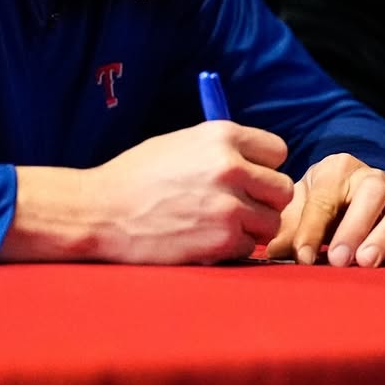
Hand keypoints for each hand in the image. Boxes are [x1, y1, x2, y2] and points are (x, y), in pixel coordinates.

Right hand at [85, 120, 293, 263]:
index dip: (263, 167)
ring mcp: (229, 205)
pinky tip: (205, 240)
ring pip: (271, 221)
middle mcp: (231, 167)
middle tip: (238, 208)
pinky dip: (231, 248)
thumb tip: (253, 161)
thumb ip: (219, 149)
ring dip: (251, 227)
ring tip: (219, 225)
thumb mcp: (178, 144)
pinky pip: (250, 247)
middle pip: (282, 189)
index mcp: (221, 135)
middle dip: (264, 201)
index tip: (247, 178)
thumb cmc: (134, 177)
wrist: (101, 212)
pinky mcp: (223, 239)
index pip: (277, 151)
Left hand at [264, 153, 384, 266]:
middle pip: (371, 194)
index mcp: (337, 169)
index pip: (324, 199)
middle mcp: (371, 179)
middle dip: (354, 228)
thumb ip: (287, 229)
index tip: (303, 257)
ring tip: (367, 263)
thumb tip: (274, 254)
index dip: (311, 230)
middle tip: (339, 259)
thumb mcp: (299, 207)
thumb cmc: (320, 201)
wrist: (351, 192)